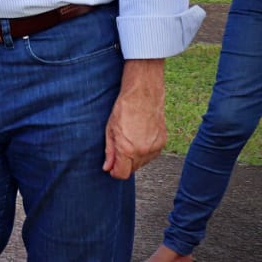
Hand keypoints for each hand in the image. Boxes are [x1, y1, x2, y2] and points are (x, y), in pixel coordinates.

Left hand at [103, 59, 166, 178]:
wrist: (143, 95)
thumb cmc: (123, 109)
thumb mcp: (110, 130)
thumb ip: (109, 151)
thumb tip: (107, 167)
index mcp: (127, 150)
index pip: (122, 174)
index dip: (115, 172)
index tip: (112, 167)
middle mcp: (143, 152)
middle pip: (132, 169)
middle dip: (124, 164)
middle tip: (119, 149)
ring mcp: (154, 148)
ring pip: (142, 163)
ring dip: (135, 157)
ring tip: (130, 139)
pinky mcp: (163, 143)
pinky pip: (152, 154)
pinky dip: (145, 151)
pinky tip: (140, 137)